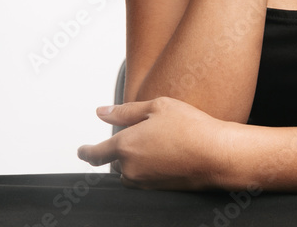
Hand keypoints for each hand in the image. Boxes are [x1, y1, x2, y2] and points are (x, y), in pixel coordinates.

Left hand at [77, 96, 231, 190]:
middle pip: (115, 161)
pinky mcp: (156, 190)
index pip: (96, 153)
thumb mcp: (157, 106)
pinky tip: (169, 154)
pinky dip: (149, 166)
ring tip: (163, 142)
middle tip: (149, 132)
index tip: (82, 150)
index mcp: (126, 145)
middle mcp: (130, 168)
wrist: (215, 155)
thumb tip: (102, 112)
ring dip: (137, 158)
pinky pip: (143, 178)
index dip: (86, 152)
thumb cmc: (190, 127)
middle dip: (125, 148)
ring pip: (130, 170)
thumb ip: (125, 110)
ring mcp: (143, 182)